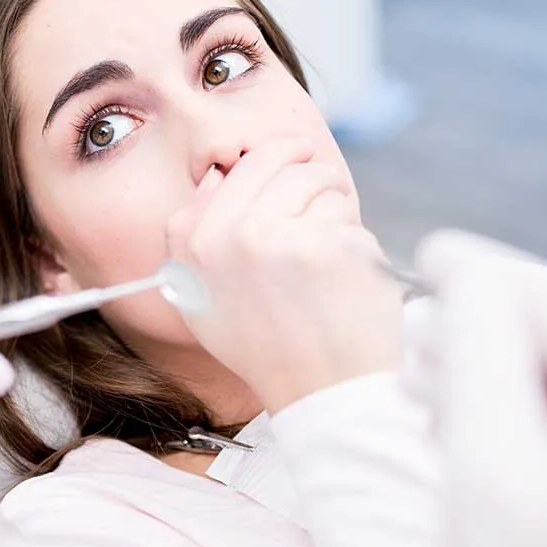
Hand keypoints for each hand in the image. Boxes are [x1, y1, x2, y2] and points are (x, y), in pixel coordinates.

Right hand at [166, 140, 402, 413]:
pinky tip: (344, 279)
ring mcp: (290, 238)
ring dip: (335, 208)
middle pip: (288, 163)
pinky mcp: (337, 247)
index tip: (296, 158)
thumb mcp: (197, 297)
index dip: (277, 155)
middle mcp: (238, 235)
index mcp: (200, 242)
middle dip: (312, 175)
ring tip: (329, 253)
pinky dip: (355, 243)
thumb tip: (217, 176)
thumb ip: (191, 234)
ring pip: (325, 185)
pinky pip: (352, 220)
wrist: (319, 391)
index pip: (245, 164)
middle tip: (324, 198)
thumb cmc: (263, 347)